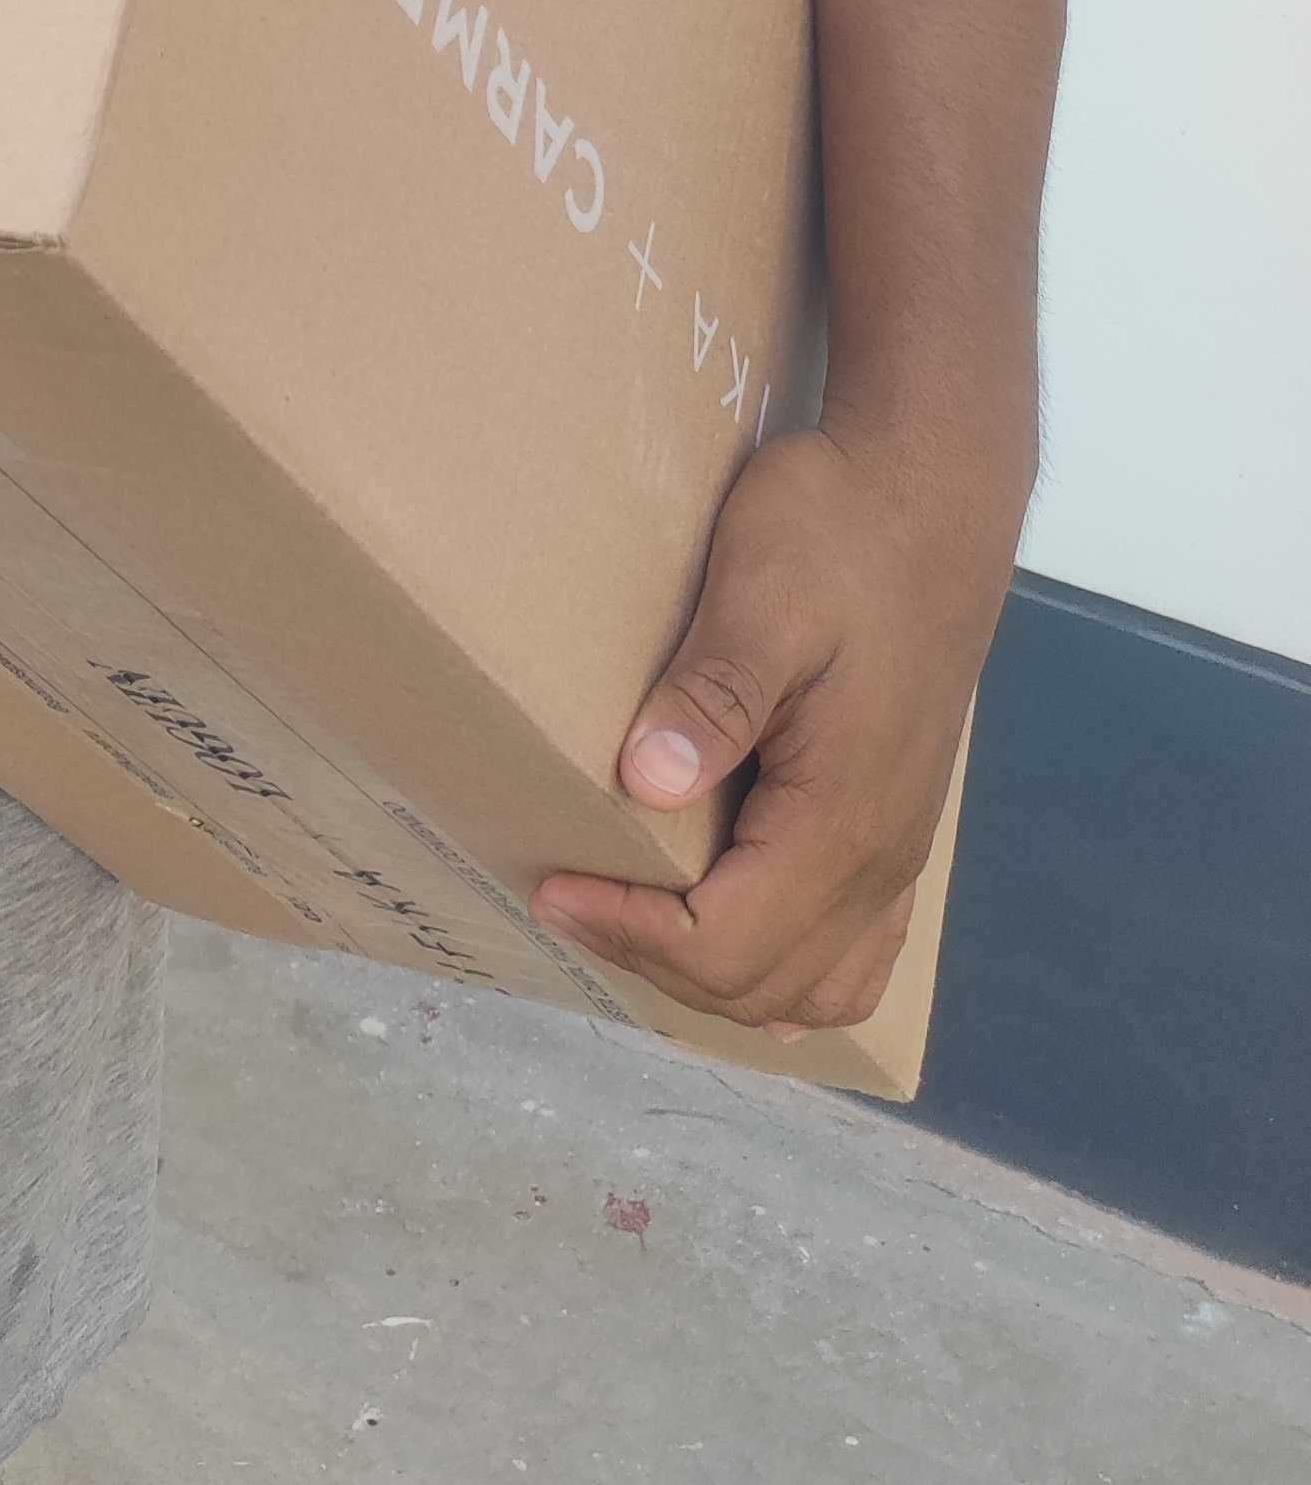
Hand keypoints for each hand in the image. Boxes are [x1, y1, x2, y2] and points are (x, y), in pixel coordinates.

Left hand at [533, 424, 1012, 1034]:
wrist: (933, 495)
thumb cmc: (841, 532)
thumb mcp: (764, 593)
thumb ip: (713, 695)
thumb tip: (648, 783)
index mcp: (844, 819)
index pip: (728, 944)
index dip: (630, 931)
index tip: (552, 884)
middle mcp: (882, 857)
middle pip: (765, 986)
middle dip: (657, 962)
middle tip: (568, 899)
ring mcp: (900, 848)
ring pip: (817, 988)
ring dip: (720, 981)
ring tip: (634, 924)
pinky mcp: (899, 823)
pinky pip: (852, 951)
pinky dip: (782, 969)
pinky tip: (728, 930)